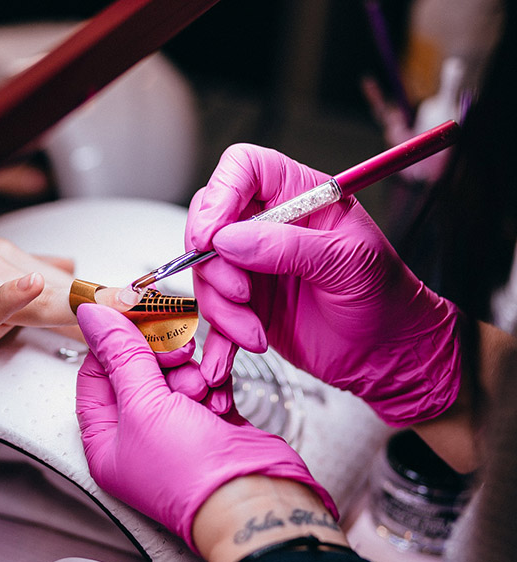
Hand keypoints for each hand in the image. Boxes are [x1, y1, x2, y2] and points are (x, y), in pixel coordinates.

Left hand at [75, 303, 335, 550]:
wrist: (254, 498)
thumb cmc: (192, 474)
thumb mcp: (144, 405)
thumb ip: (120, 355)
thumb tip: (92, 317)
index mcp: (106, 441)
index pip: (94, 376)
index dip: (110, 344)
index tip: (129, 315)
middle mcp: (138, 435)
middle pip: (137, 371)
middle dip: (159, 358)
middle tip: (177, 353)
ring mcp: (176, 428)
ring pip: (174, 373)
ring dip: (190, 373)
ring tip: (201, 389)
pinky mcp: (210, 420)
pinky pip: (206, 383)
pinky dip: (215, 384)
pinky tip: (220, 401)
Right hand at [185, 144, 460, 425]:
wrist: (389, 354)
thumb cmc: (386, 298)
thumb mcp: (349, 263)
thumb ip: (289, 246)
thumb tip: (229, 239)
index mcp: (299, 196)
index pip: (244, 169)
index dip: (220, 195)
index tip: (212, 235)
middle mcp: (269, 226)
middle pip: (210, 221)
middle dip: (214, 264)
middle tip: (241, 293)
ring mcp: (253, 266)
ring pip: (206, 272)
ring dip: (221, 309)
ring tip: (253, 332)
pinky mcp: (246, 304)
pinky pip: (213, 313)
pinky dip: (217, 338)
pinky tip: (228, 359)